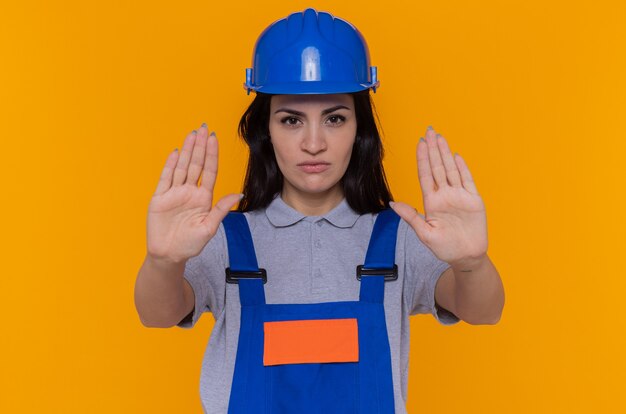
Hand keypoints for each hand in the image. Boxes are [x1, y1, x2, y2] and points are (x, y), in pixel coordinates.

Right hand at [146, 123, 241, 263]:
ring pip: (182, 167)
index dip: (212, 155)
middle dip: (200, 146)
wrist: (169, 255)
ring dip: (187, 151)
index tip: (214, 139)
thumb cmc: (190, 244)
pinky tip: (175, 152)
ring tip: (192, 134)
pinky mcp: (160, 198)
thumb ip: (221, 209)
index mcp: (203, 198)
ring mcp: (174, 193)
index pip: (209, 171)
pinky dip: (169, 165)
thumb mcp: (209, 228)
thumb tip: (238, 194)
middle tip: (203, 128)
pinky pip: (165, 178)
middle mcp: (189, 192)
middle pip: (196, 164)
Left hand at [390, 126, 487, 267]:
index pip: (426, 175)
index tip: (419, 144)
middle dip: (433, 149)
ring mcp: (459, 196)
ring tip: (440, 138)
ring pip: (451, 170)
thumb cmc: (444, 248)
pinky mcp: (473, 200)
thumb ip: (411, 217)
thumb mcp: (424, 234)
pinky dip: (462, 168)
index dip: (422, 159)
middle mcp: (445, 195)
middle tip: (429, 131)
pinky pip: (468, 181)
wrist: (466, 257)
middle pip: (438, 167)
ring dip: (446, 154)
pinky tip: (456, 156)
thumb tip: (393, 203)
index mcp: (431, 202)